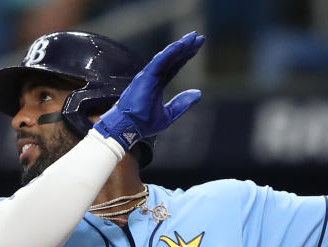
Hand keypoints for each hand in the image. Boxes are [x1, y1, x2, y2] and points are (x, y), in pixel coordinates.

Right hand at [94, 31, 204, 150]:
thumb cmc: (143, 123)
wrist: (128, 129)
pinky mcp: (145, 76)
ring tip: (193, 37)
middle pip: (172, 58)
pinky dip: (170, 52)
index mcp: (157, 84)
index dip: (185, 56)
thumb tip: (199, 93)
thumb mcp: (169, 114)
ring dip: (180, 45)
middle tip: (199, 37)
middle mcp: (152, 76)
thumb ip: (183, 103)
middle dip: (186, 47)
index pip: (174, 66)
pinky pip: (159, 61)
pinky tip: (181, 45)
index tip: (198, 46)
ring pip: (166, 56)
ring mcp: (148, 75)